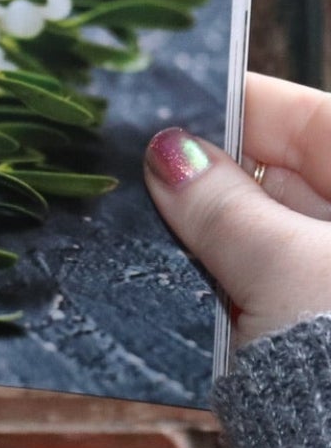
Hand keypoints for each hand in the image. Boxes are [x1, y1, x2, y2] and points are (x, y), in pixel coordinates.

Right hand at [145, 73, 330, 349]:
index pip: (307, 120)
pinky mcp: (325, 342)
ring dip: (211, 229)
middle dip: (213, 172)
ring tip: (142, 218)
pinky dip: (226, 278)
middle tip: (137, 166)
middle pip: (285, 176)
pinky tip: (173, 275)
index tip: (166, 106)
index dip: (237, 107)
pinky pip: (267, 286)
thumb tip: (170, 151)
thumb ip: (219, 202)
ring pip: (266, 233)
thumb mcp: (280, 264)